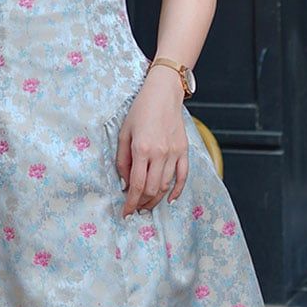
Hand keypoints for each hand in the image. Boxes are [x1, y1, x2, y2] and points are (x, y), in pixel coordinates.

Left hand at [115, 66, 188, 216]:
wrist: (163, 94)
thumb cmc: (140, 111)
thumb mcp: (124, 133)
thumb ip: (122, 159)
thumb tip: (124, 182)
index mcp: (142, 149)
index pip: (135, 185)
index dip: (129, 202)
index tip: (125, 212)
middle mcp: (159, 154)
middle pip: (151, 189)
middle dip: (141, 204)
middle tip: (134, 209)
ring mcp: (174, 153)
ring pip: (165, 186)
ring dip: (155, 200)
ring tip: (146, 206)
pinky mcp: (183, 151)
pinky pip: (182, 176)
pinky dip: (177, 190)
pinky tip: (169, 199)